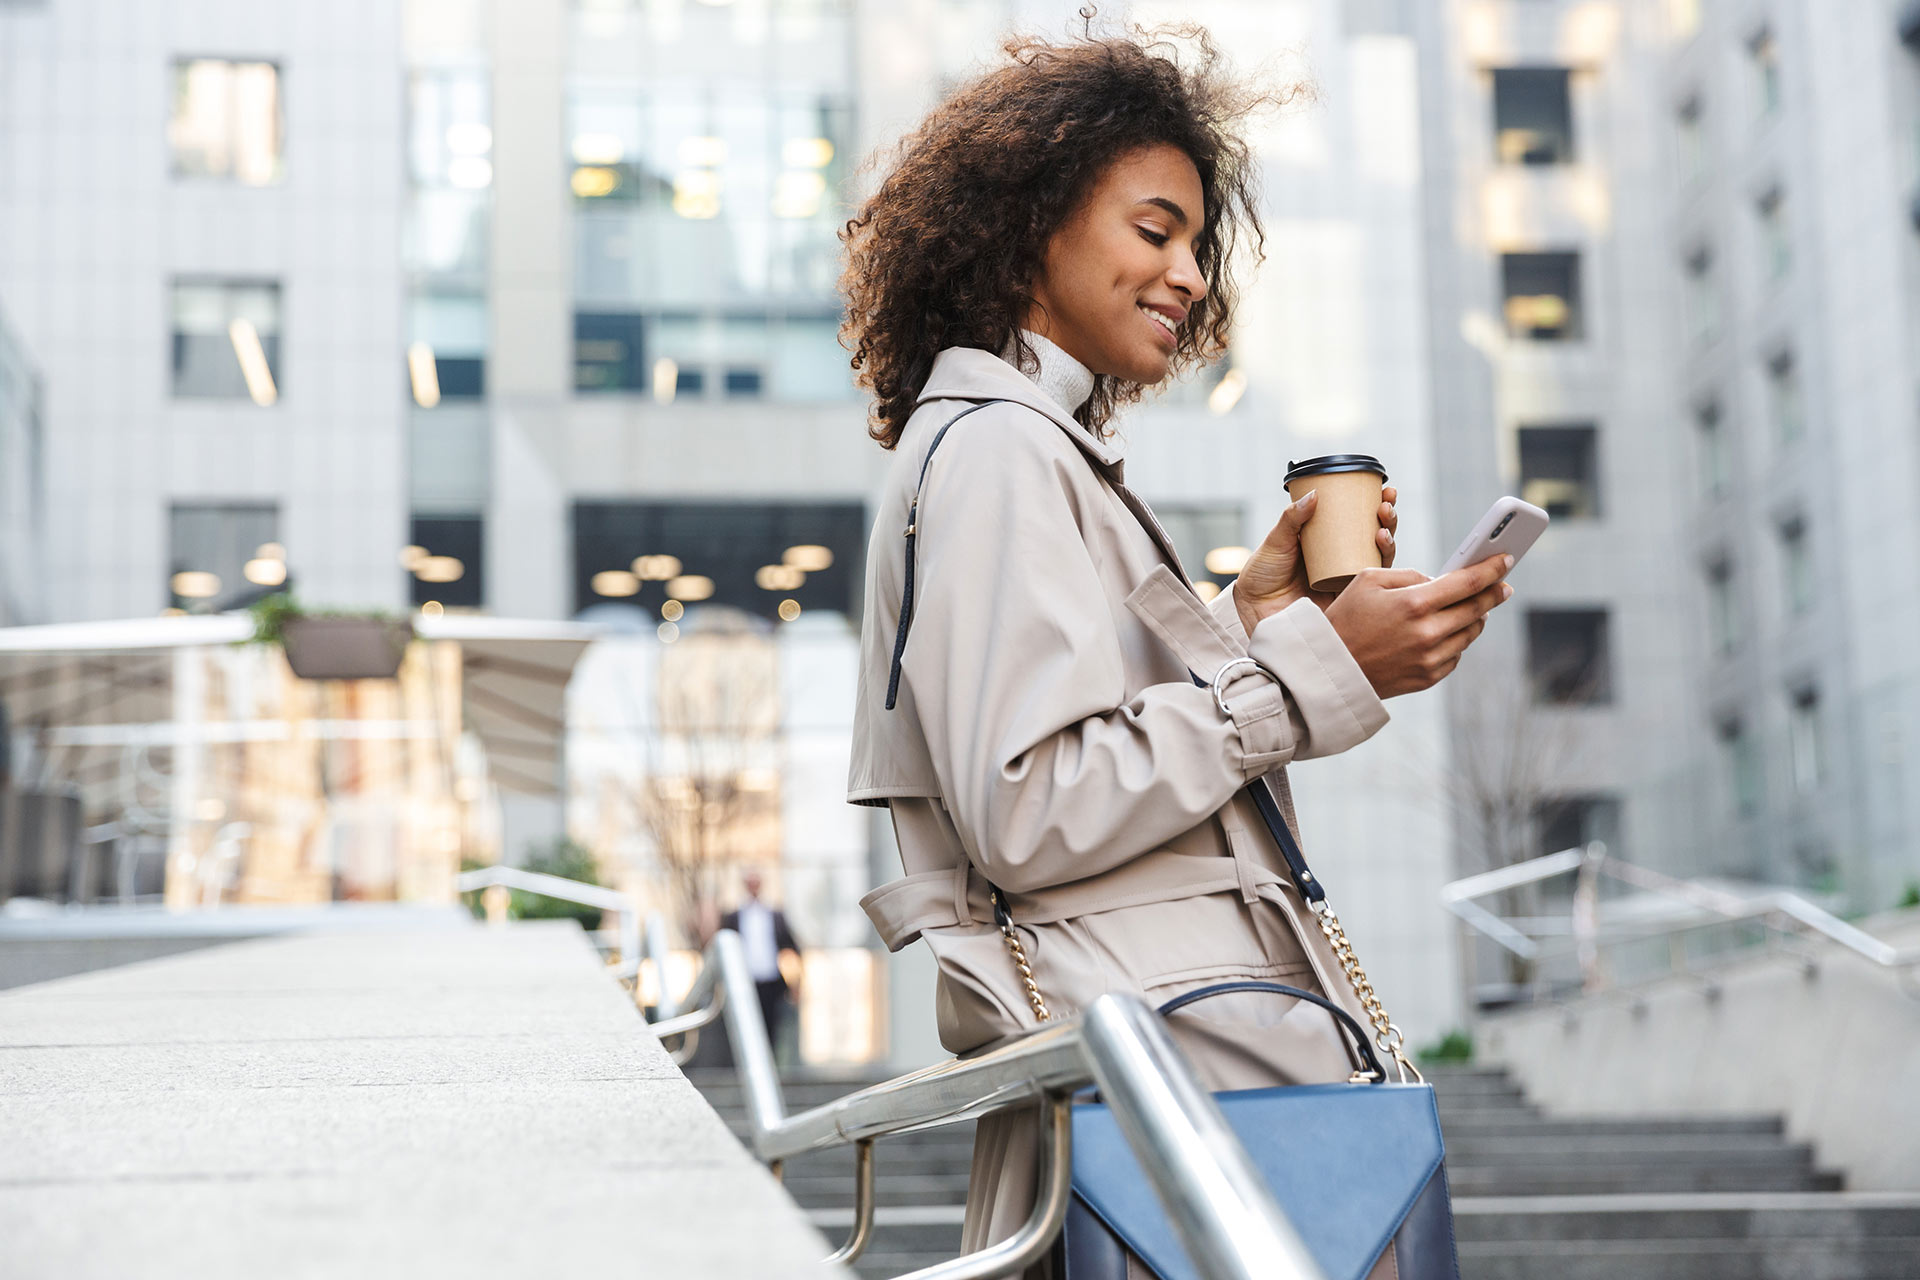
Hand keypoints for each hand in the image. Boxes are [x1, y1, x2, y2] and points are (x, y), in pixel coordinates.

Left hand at [1234, 485, 1398, 633]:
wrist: (1254, 608)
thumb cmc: (1262, 574)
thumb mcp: (1277, 541)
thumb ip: (1292, 518)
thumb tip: (1315, 493)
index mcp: (1326, 540)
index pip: (1358, 519)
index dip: (1376, 504)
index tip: (1385, 490)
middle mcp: (1341, 558)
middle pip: (1374, 536)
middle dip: (1388, 519)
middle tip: (1385, 505)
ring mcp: (1345, 578)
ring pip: (1377, 560)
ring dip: (1388, 542)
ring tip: (1383, 530)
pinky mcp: (1346, 599)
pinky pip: (1369, 586)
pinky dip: (1380, 570)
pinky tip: (1380, 556)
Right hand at [1322, 554, 1513, 698]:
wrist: (1330, 669)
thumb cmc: (1345, 619)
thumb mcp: (1368, 580)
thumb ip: (1409, 575)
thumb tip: (1439, 581)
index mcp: (1414, 603)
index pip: (1469, 582)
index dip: (1492, 569)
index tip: (1506, 560)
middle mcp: (1428, 633)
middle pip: (1478, 608)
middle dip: (1495, 593)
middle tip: (1503, 585)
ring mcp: (1431, 658)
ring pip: (1471, 633)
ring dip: (1477, 617)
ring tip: (1475, 608)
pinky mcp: (1428, 677)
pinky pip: (1456, 654)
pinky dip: (1457, 640)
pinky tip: (1447, 632)